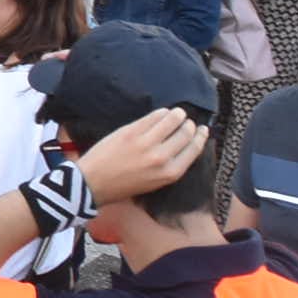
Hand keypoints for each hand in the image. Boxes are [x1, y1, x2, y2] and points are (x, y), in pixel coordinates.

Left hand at [75, 107, 211, 202]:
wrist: (94, 183)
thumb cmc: (123, 185)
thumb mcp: (154, 182)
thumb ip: (169, 166)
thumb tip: (183, 145)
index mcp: (170, 173)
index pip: (194, 150)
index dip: (201, 137)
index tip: (203, 130)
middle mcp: (162, 158)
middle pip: (185, 134)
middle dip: (189, 125)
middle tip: (187, 121)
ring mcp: (146, 143)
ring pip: (172, 120)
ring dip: (178, 114)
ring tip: (177, 113)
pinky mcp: (131, 132)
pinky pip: (153, 117)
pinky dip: (161, 113)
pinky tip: (162, 113)